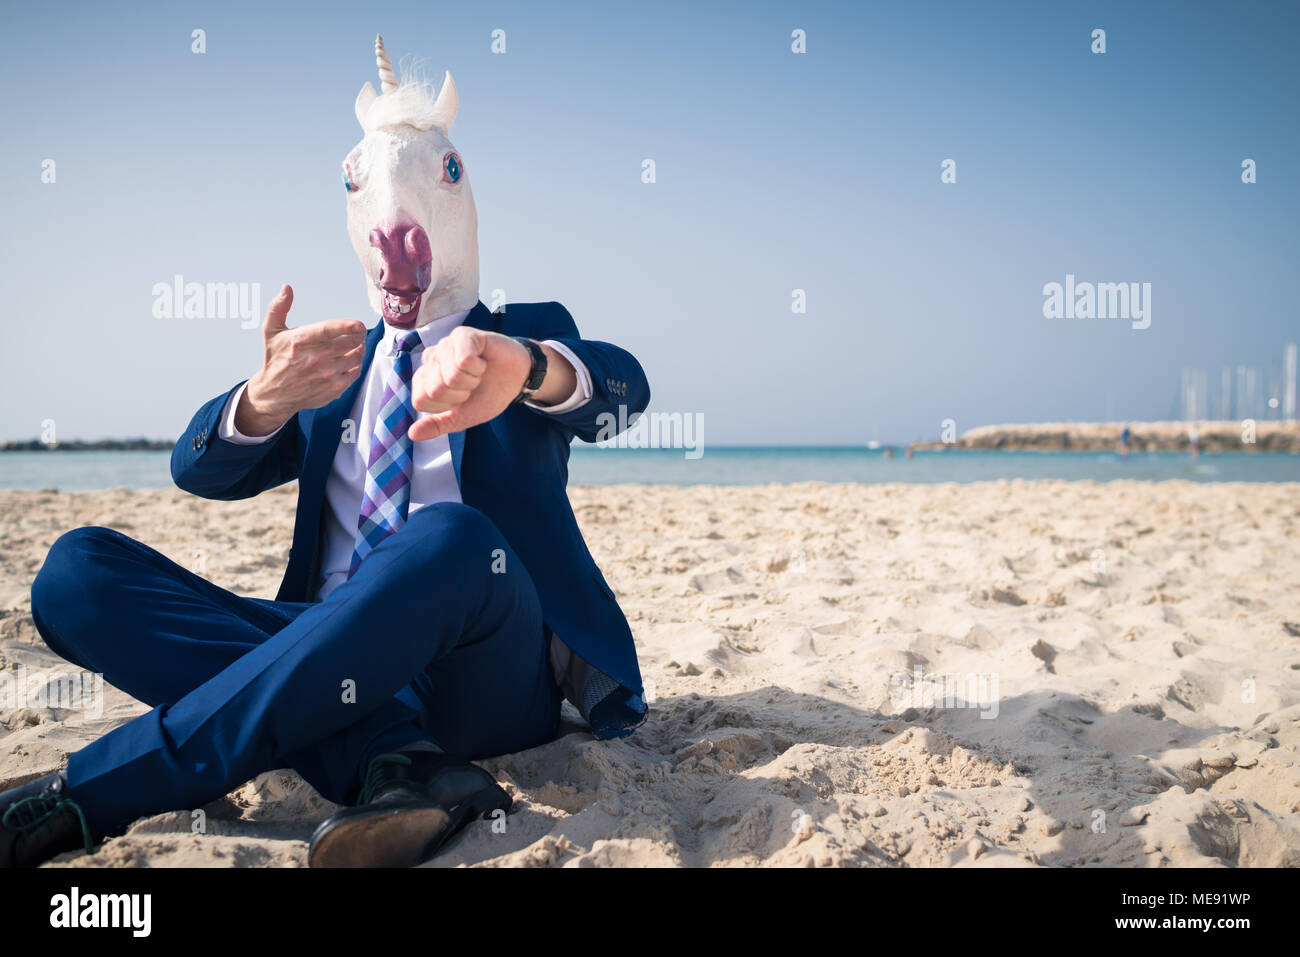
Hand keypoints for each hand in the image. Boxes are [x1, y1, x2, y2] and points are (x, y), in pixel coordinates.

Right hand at [235, 285, 366, 435]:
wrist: (275, 394)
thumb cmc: (276, 359)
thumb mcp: (271, 332)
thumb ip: (278, 308)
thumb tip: (286, 288)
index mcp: (300, 341)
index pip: (328, 330)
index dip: (347, 325)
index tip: (358, 324)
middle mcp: (314, 359)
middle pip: (349, 343)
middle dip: (357, 335)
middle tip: (357, 332)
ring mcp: (325, 375)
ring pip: (355, 357)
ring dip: (359, 349)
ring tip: (355, 345)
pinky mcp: (333, 388)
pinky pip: (355, 372)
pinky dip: (356, 364)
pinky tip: (349, 360)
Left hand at [408, 327, 532, 440]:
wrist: (517, 379)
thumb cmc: (487, 395)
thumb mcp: (462, 417)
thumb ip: (437, 425)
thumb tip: (412, 434)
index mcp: (425, 379)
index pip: (421, 401)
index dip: (446, 406)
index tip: (460, 399)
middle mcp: (430, 359)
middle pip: (436, 390)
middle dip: (461, 394)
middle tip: (472, 385)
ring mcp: (445, 345)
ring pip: (451, 376)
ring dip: (472, 380)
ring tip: (478, 372)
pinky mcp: (462, 335)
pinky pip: (464, 360)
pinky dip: (479, 367)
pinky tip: (483, 361)